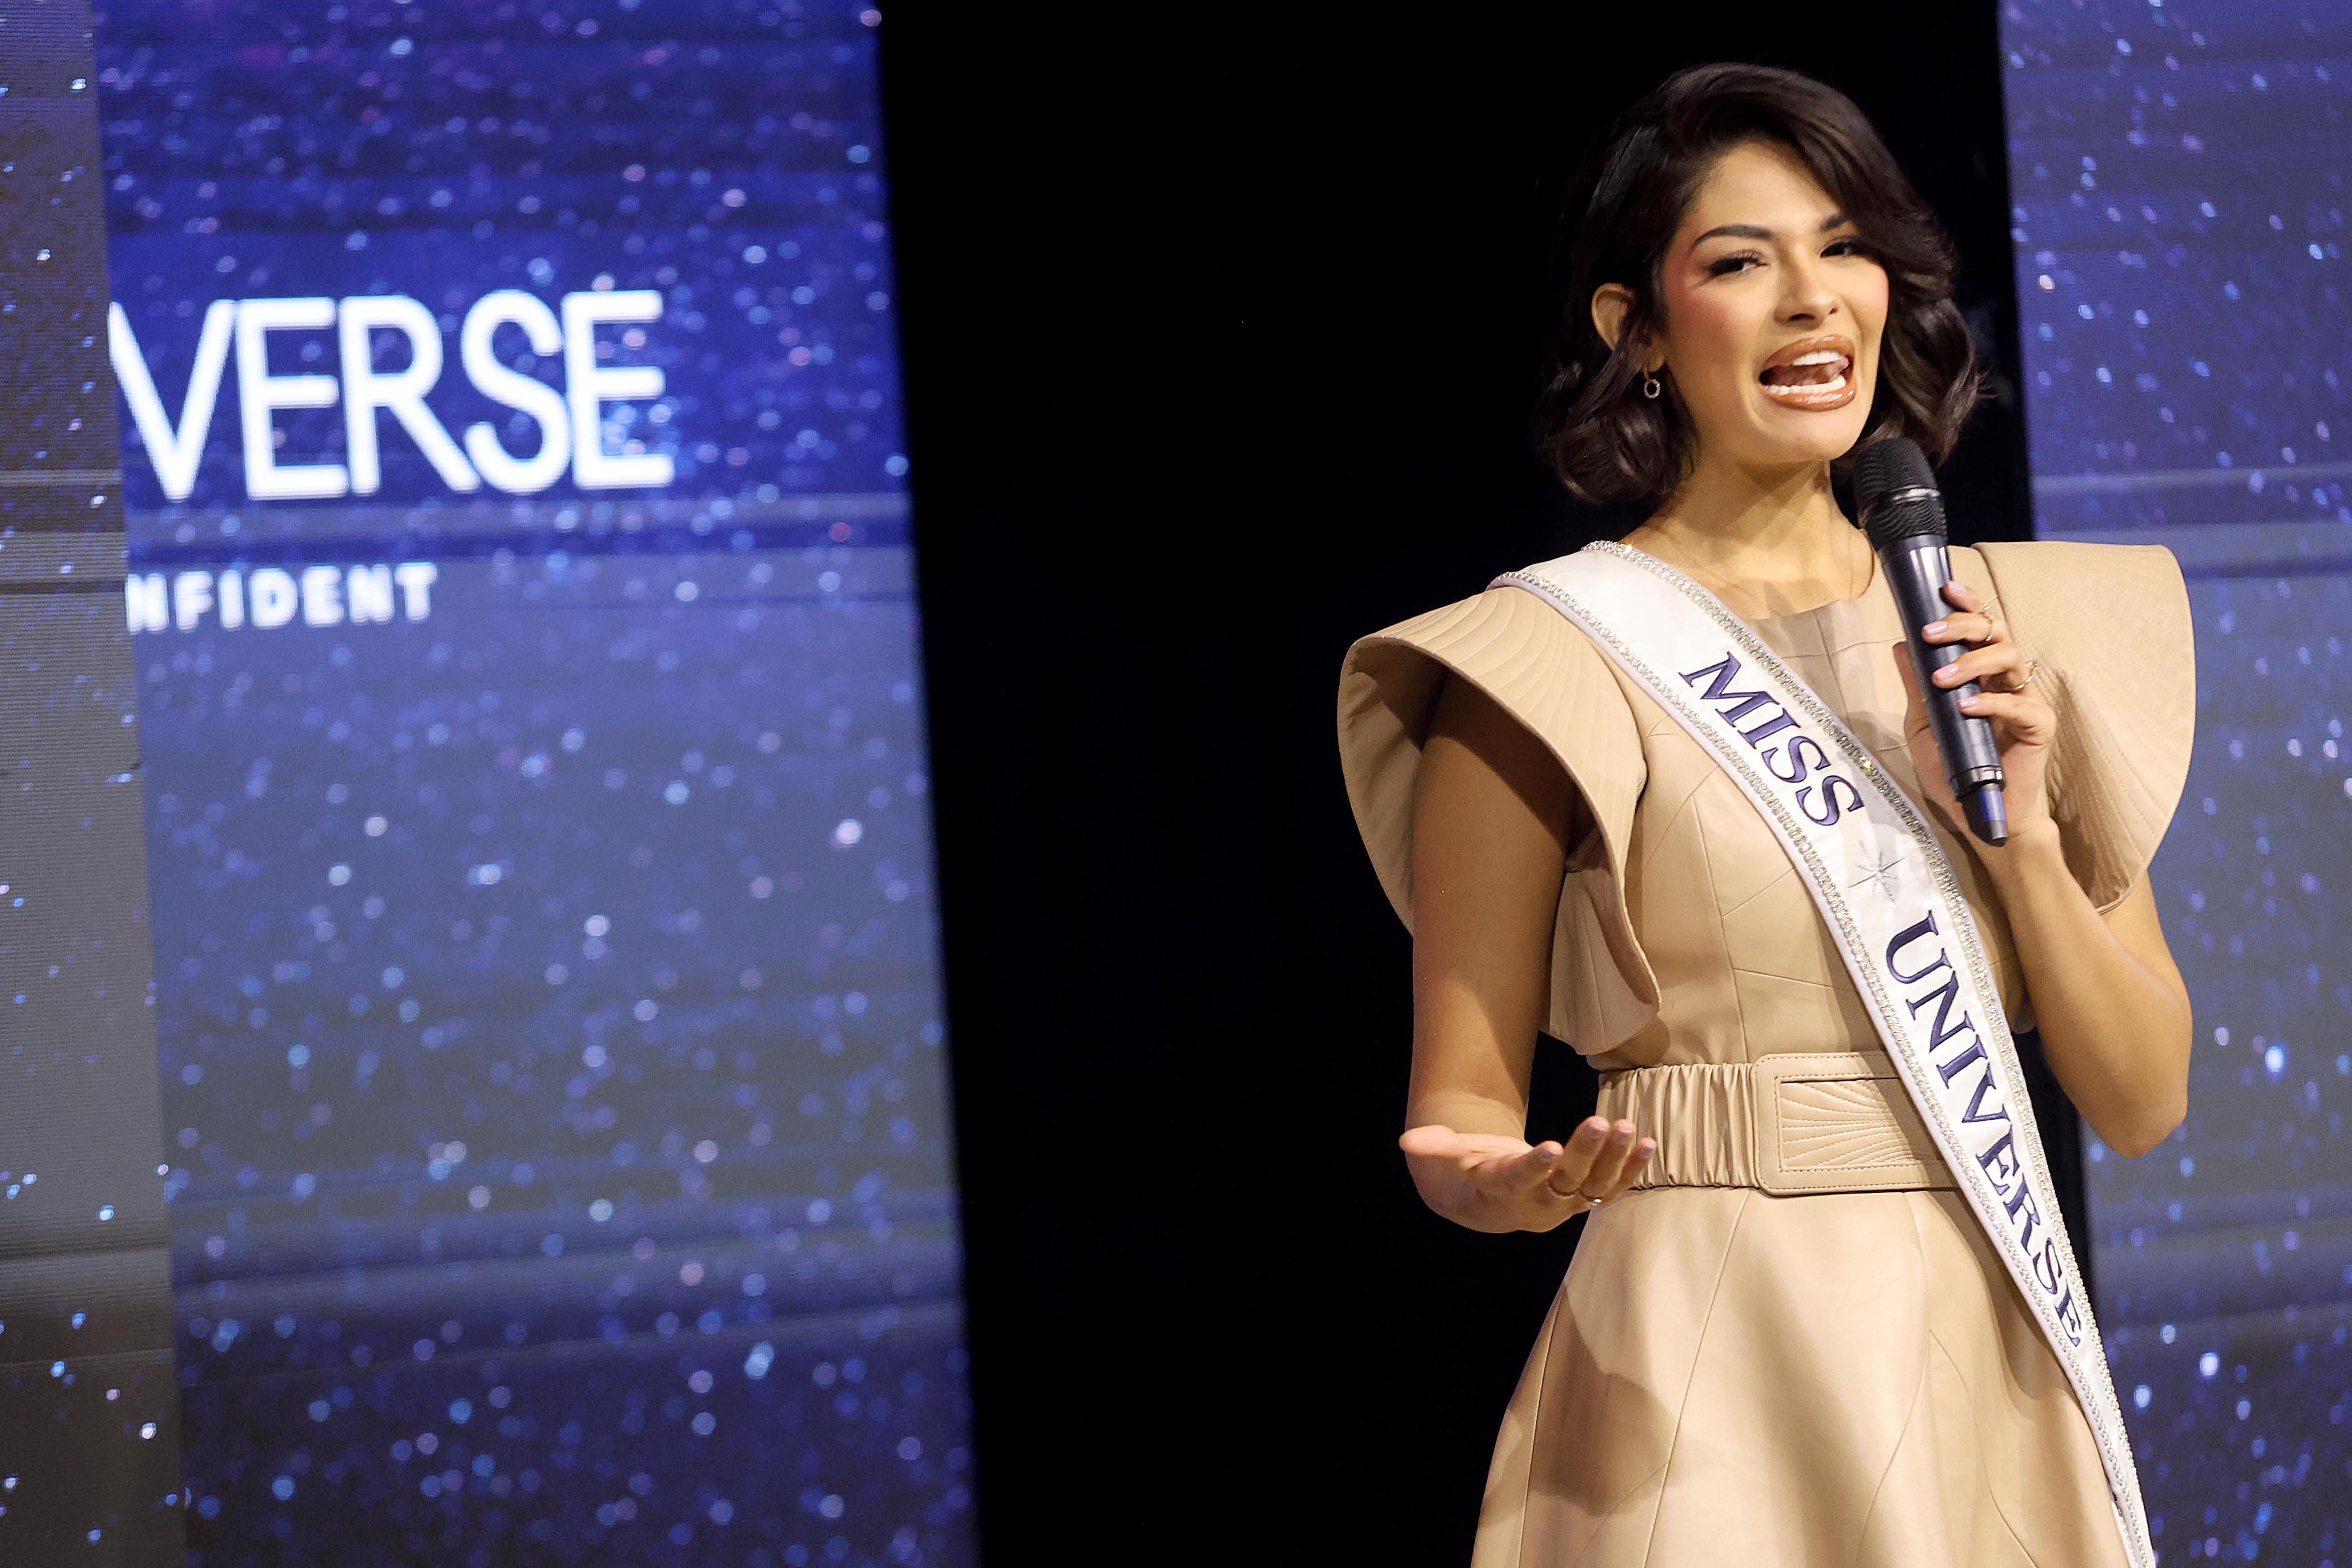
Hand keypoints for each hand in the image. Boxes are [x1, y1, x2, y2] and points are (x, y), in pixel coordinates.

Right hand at [1398, 1116, 1655, 1233]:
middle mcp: (1541, 1201)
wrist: (1498, 1206)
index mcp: (1506, 1190)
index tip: (1550, 1147)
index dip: (1535, 1166)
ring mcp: (1568, 1203)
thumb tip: (1407, 1139)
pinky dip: (1630, 1169)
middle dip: (1586, 1152)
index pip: (1521, 1179)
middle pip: (1567, 1179)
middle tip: (1602, 1122)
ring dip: (1614, 1158)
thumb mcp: (1455, 1159)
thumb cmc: (1476, 1173)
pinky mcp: (1586, 1199)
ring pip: (1595, 1184)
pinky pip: (1613, 1188)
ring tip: (1627, 1127)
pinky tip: (1646, 1144)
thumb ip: (1437, 1147)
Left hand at [1894, 579, 2055, 846]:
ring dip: (1972, 662)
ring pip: (2010, 658)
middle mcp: (2008, 680)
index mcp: (1983, 674)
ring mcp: (2026, 700)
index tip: (1946, 589)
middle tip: (1930, 633)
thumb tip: (1899, 645)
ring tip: (1941, 678)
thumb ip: (1916, 686)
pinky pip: (2019, 704)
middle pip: (1997, 632)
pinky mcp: (2039, 726)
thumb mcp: (1924, 725)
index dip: (1968, 604)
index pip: (1982, 628)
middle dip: (1963, 624)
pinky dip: (1990, 702)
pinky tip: (1965, 707)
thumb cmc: (1955, 769)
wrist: (1980, 813)